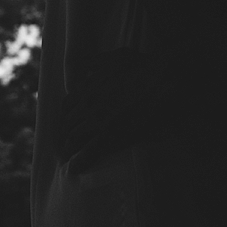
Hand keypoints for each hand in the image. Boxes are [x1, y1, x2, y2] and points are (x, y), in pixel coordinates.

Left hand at [60, 48, 159, 173]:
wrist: (160, 81)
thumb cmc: (142, 67)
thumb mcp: (116, 57)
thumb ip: (98, 62)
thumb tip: (86, 66)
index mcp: (88, 86)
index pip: (67, 104)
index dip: (67, 115)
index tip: (69, 122)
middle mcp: (87, 104)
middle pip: (67, 123)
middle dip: (66, 133)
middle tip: (68, 142)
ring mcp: (96, 120)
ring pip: (73, 138)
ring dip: (69, 148)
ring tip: (69, 157)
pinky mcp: (108, 135)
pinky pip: (88, 152)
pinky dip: (79, 161)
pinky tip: (75, 168)